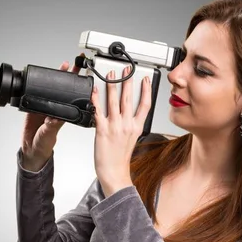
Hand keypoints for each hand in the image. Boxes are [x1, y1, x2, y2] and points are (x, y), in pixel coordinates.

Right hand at [20, 55, 83, 168]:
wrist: (31, 147)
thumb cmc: (44, 143)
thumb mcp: (49, 134)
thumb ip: (51, 125)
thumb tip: (55, 117)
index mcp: (64, 114)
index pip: (74, 97)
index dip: (79, 87)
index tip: (85, 77)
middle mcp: (57, 108)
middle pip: (66, 89)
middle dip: (72, 76)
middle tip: (78, 63)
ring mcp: (47, 105)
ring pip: (54, 88)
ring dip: (58, 76)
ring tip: (64, 65)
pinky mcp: (36, 105)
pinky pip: (39, 92)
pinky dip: (41, 84)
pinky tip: (44, 76)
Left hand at [91, 66, 151, 196]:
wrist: (114, 172)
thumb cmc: (120, 159)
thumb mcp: (131, 139)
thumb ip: (130, 125)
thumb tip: (127, 113)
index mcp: (136, 127)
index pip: (145, 105)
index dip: (146, 90)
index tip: (145, 79)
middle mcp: (127, 125)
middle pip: (129, 99)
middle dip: (128, 81)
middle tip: (126, 69)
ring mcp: (115, 127)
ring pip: (114, 101)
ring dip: (112, 85)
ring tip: (111, 74)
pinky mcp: (102, 130)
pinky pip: (99, 111)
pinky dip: (97, 99)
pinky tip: (95, 90)